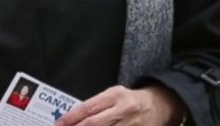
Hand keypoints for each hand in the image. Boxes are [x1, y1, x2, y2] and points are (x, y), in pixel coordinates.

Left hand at [55, 85, 185, 125]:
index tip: (59, 125)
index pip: (88, 107)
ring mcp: (132, 124)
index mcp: (115, 95)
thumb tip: (72, 119)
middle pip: (95, 124)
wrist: (160, 105)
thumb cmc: (131, 100)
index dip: (71, 118)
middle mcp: (124, 109)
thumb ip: (95, 106)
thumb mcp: (113, 95)